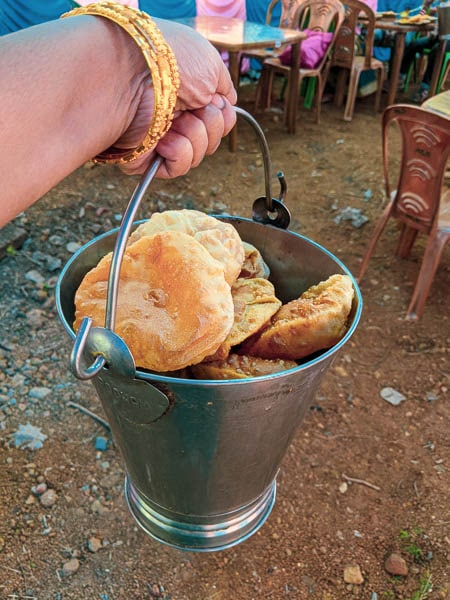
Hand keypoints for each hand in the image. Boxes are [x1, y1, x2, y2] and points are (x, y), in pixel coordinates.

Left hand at [117, 20, 236, 176]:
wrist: (132, 73)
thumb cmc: (168, 60)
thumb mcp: (210, 63)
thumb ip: (224, 87)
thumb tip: (226, 104)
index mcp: (187, 92)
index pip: (220, 117)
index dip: (222, 112)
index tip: (214, 99)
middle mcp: (174, 114)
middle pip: (213, 137)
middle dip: (211, 123)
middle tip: (195, 107)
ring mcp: (160, 137)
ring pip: (200, 153)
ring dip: (196, 135)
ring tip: (177, 120)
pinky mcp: (148, 158)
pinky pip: (180, 167)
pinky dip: (180, 152)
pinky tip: (166, 138)